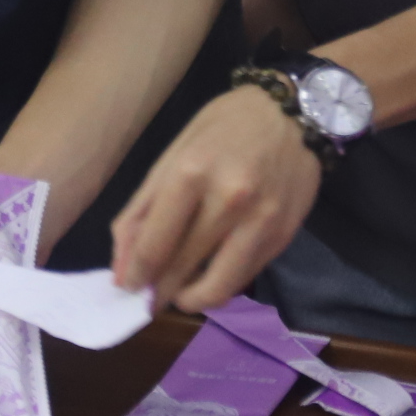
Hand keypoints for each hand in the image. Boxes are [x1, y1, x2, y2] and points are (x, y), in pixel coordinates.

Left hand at [109, 85, 324, 311]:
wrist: (292, 115)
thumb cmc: (221, 129)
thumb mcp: (172, 156)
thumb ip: (143, 211)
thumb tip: (122, 266)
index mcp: (191, 172)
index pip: (155, 245)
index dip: (135, 275)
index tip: (126, 287)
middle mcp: (229, 200)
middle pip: (181, 268)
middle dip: (157, 292)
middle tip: (147, 297)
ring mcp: (261, 222)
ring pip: (217, 287)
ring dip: (190, 300)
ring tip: (179, 294)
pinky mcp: (283, 237)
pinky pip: (244, 277)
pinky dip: (221, 284)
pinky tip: (209, 274)